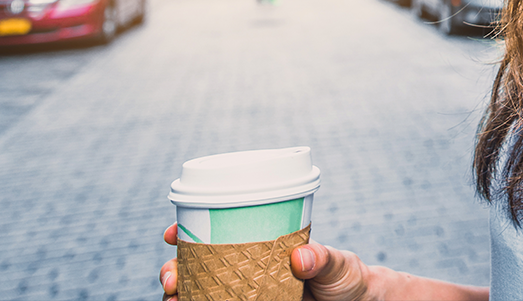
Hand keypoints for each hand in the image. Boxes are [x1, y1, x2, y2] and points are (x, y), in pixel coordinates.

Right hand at [159, 224, 373, 300]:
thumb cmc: (346, 278)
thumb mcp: (338, 265)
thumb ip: (324, 259)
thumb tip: (300, 257)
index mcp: (260, 246)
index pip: (218, 234)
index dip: (187, 233)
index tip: (171, 234)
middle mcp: (246, 270)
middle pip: (197, 268)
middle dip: (173, 270)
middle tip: (171, 277)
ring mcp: (245, 294)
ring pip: (200, 294)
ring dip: (180, 295)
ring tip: (173, 299)